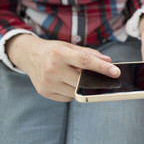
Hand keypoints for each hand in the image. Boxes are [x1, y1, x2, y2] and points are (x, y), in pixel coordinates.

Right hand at [6, 34, 120, 101]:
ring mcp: (47, 82)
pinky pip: (67, 97)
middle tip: (101, 78)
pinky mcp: (44, 92)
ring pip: (76, 91)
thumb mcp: (70, 46)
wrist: (29, 55)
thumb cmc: (53, 50)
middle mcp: (52, 68)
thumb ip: (90, 54)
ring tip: (75, 76)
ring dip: (81, 87)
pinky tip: (66, 82)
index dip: (102, 68)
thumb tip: (108, 61)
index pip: (85, 61)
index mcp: (59, 53)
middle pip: (82, 80)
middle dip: (93, 80)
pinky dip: (72, 92)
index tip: (115, 72)